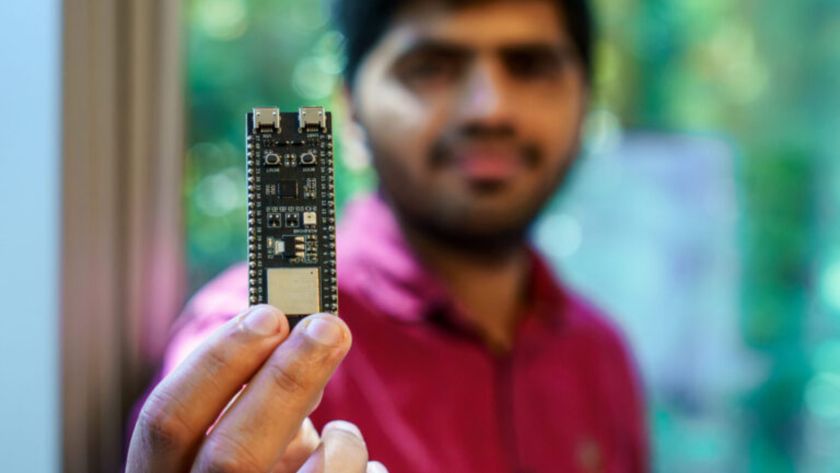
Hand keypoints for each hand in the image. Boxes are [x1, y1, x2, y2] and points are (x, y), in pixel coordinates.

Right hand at [125, 305, 386, 472]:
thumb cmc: (261, 468)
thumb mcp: (246, 436)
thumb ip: (258, 397)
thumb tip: (307, 330)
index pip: (167, 421)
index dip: (217, 362)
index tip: (270, 314)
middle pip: (232, 455)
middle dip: (285, 380)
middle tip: (331, 326)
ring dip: (341, 441)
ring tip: (344, 434)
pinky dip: (365, 469)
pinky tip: (360, 471)